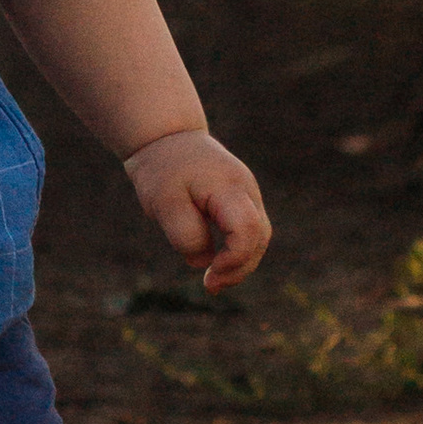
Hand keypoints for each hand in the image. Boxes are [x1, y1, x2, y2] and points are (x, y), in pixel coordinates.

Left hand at [123, 128, 269, 292]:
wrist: (166, 138)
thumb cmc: (163, 170)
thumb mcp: (163, 202)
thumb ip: (185, 234)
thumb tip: (205, 261)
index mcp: (228, 187)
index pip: (248, 229)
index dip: (235, 258)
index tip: (210, 272)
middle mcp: (245, 190)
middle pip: (260, 236)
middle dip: (240, 267)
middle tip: (210, 285)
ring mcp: (247, 194)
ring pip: (258, 236)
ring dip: (240, 263)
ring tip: (212, 282)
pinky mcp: (240, 200)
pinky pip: (247, 231)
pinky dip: (236, 252)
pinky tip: (217, 267)